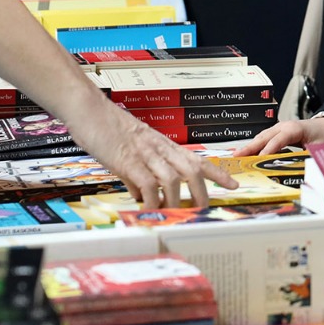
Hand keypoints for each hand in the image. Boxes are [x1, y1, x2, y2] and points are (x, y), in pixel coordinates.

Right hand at [67, 102, 237, 208]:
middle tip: (203, 211)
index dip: (218, 173)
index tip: (233, 185)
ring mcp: (145, 154)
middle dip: (201, 193)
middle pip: (192, 170)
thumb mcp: (131, 149)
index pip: (198, 159)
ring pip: (173, 180)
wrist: (89, 109)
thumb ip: (140, 172)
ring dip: (175, 201)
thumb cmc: (108, 127)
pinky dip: (150, 201)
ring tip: (173, 215)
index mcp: (163, 145)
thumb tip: (142, 195)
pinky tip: (149, 210)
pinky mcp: (128, 161)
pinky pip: (146, 185)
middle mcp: (159, 149)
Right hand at [232, 116, 323, 156]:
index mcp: (295, 129)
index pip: (279, 139)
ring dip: (250, 147)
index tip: (259, 159)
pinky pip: (264, 138)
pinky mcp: (277, 132)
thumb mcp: (319, 148)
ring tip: (237, 157)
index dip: (269, 149)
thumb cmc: (323, 136)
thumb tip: (302, 173)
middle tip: (237, 156)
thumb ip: (309, 158)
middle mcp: (284, 126)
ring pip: (261, 137)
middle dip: (250, 147)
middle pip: (265, 136)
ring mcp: (279, 128)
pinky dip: (255, 145)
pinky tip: (247, 154)